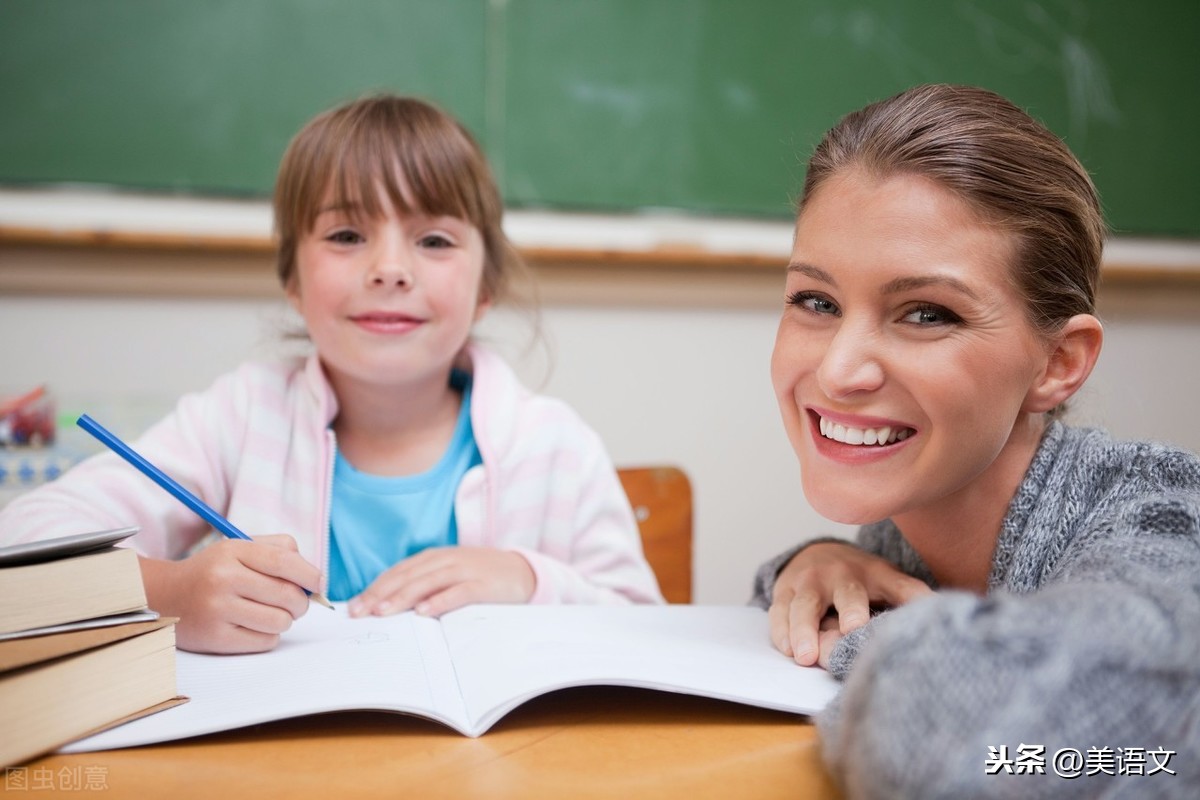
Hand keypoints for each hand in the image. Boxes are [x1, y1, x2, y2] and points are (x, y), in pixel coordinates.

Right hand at [140, 534, 321, 653]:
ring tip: (271, 613)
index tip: (319, 583)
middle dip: (301, 602)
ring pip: (280, 621)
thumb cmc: (214, 571)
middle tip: (296, 602)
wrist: (165, 596)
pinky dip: (269, 635)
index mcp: (233, 552)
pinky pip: (266, 641)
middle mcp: (224, 579)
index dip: (310, 574)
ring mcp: (218, 610)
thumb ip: (278, 552)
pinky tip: (254, 626)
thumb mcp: (239, 548)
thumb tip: (314, 578)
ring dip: (285, 619)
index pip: (284, 561)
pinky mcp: (216, 639)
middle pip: (287, 594)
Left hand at [349, 546, 535, 618]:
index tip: (354, 607)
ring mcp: (464, 570)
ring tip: (383, 611)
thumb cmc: (480, 577)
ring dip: (403, 597)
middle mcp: (446, 560)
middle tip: (359, 612)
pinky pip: (458, 592)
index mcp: (434, 557)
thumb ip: (424, 584)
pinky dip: (439, 601)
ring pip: (427, 582)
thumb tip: (387, 604)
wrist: (523, 571)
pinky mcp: (482, 583)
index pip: (398, 572)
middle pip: (407, 576)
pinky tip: (423, 612)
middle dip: (380, 594)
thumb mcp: (449, 574)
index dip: (375, 588)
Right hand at [769, 541, 931, 667]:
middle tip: (853, 628)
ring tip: (806, 656)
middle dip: (851, 611)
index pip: (899, 587)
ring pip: (806, 605)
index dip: (911, 598)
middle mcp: (842, 575)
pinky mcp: (784, 592)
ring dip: (805, 630)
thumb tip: (944, 612)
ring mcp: (810, 582)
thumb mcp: (889, 582)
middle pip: (848, 593)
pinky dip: (782, 631)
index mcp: (877, 575)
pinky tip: (788, 649)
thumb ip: (912, 598)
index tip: (921, 613)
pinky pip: (780, 612)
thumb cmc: (860, 580)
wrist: (817, 556)